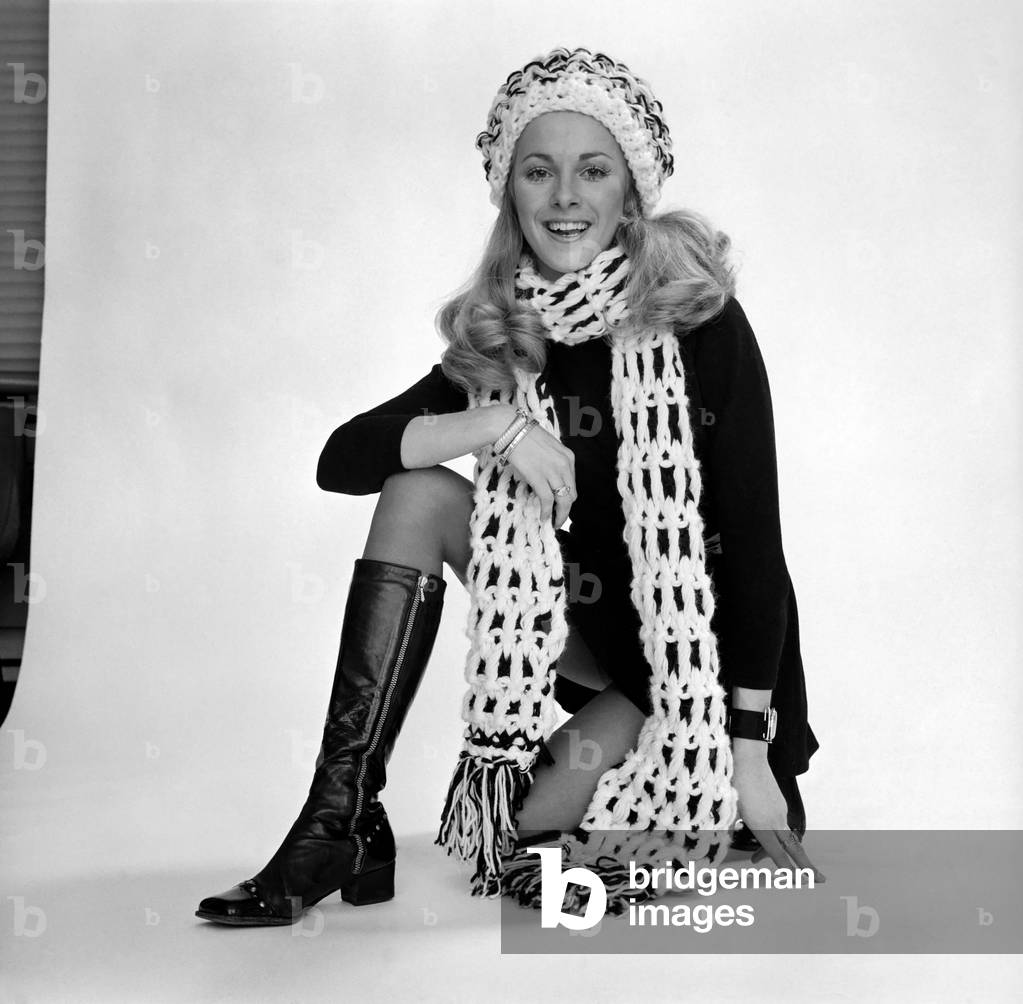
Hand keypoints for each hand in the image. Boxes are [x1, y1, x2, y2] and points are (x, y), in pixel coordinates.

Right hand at [501, 420, 576, 527]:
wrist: (509, 428)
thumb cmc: (524, 436)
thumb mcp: (547, 448)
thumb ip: (552, 463)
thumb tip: (548, 480)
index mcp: (568, 457)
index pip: (573, 484)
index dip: (567, 497)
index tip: (561, 506)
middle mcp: (564, 464)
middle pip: (572, 494)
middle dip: (566, 510)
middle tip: (559, 519)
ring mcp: (552, 471)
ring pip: (563, 500)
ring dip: (559, 515)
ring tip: (553, 523)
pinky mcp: (539, 476)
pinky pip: (547, 500)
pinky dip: (547, 512)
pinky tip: (543, 518)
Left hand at [731, 742, 825, 882]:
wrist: (750, 757)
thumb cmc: (736, 782)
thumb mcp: (732, 807)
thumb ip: (736, 825)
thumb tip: (735, 833)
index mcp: (762, 825)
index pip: (778, 854)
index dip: (789, 870)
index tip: (799, 882)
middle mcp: (775, 821)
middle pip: (795, 848)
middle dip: (807, 866)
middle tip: (821, 880)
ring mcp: (779, 811)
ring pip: (786, 837)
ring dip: (780, 852)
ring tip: (755, 859)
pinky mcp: (779, 803)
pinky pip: (780, 824)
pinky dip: (774, 835)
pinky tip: (761, 834)